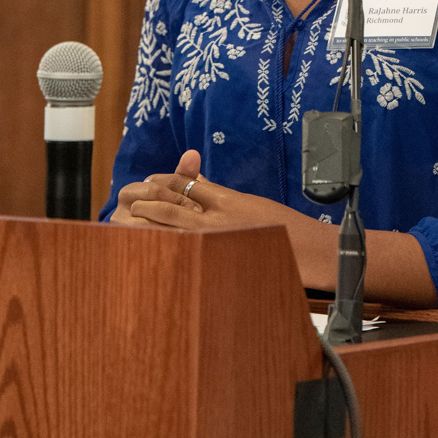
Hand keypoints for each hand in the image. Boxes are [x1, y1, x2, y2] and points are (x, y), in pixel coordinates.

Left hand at [111, 148, 294, 234]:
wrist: (307, 249)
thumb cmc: (281, 226)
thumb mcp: (249, 203)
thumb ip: (220, 193)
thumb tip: (197, 179)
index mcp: (228, 199)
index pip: (188, 183)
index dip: (164, 180)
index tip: (149, 180)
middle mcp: (221, 217)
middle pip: (174, 202)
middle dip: (150, 199)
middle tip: (131, 199)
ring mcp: (219, 239)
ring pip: (174, 225)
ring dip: (150, 220)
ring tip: (132, 217)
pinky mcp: (220, 257)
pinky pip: (186, 249)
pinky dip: (166, 245)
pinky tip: (150, 246)